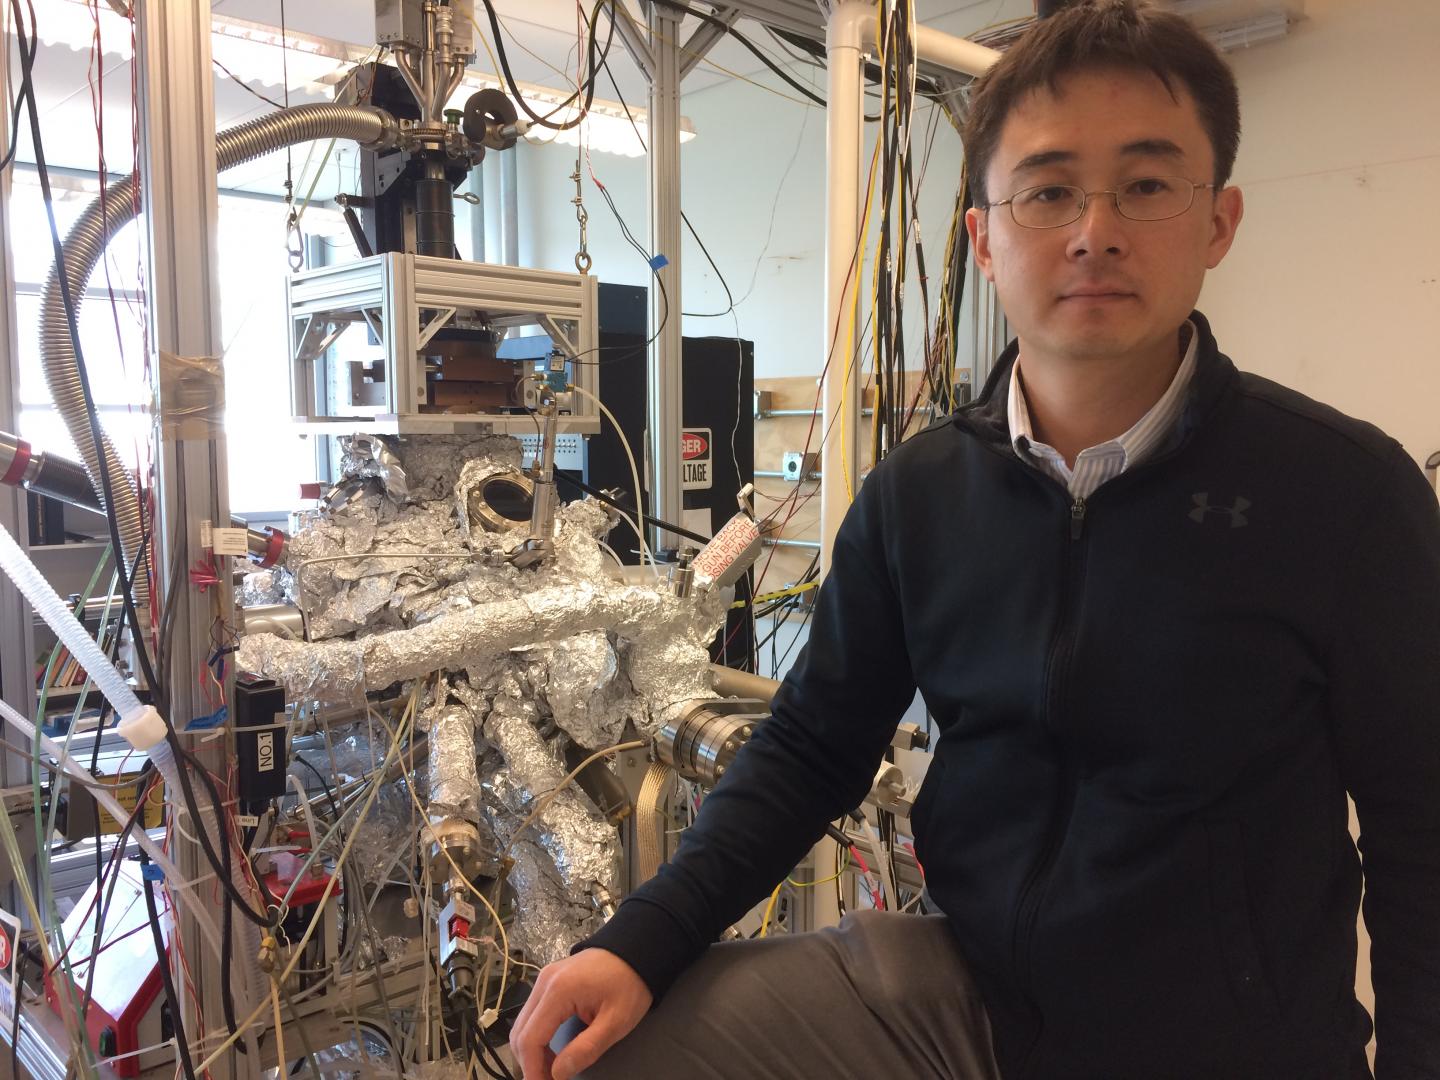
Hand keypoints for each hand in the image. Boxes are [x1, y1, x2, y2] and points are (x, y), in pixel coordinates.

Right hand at [509, 948, 652, 1079]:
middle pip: (520, 1032)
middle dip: (529, 1062)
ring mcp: (544, 979)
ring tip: (551, 1071)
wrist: (637, 949)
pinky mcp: (549, 980)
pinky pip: (533, 1014)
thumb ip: (586, 1049)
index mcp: (558, 991)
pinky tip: (551, 1051)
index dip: (532, 1069)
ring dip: (532, 1051)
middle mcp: (543, 982)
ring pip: (523, 1023)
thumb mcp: (616, 1021)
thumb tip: (557, 1073)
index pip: (530, 1038)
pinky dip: (537, 1036)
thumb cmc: (630, 984)